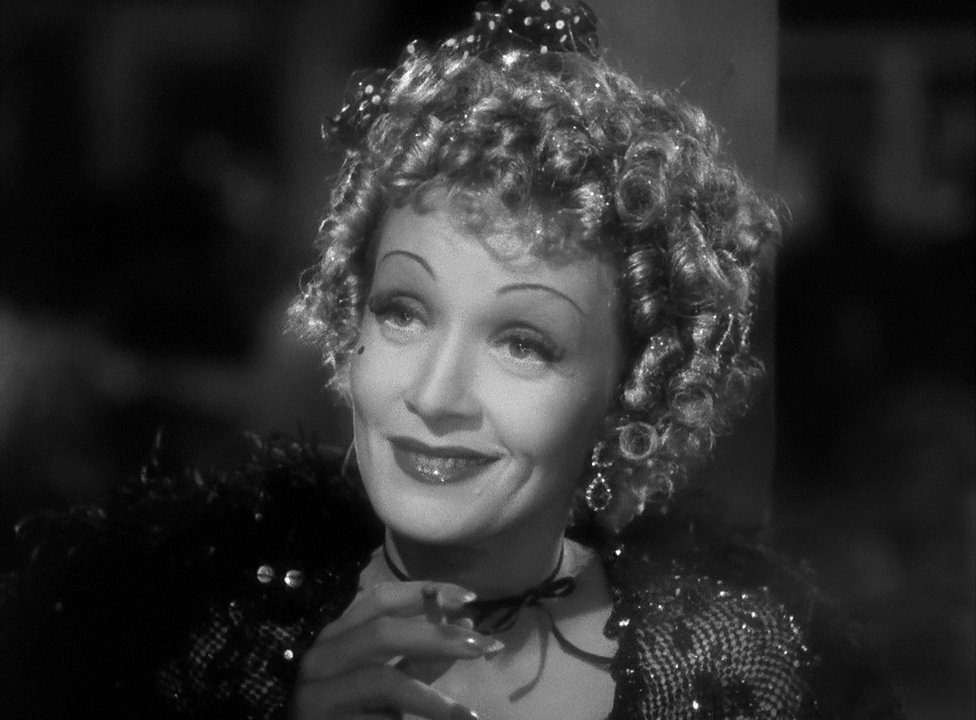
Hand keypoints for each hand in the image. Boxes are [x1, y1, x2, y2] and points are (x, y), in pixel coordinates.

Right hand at [288, 581, 496, 719]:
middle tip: (481, 644)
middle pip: (382, 633)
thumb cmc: (354, 711)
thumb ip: (422, 655)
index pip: (379, 598)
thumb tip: (465, 623)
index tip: (468, 598)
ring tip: (466, 712)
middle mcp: (322, 657)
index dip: (424, 593)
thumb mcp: (390, 680)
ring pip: (382, 680)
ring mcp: (319, 695)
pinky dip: (419, 718)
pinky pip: (381, 719)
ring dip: (431, 697)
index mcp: (337, 634)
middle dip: (436, 636)